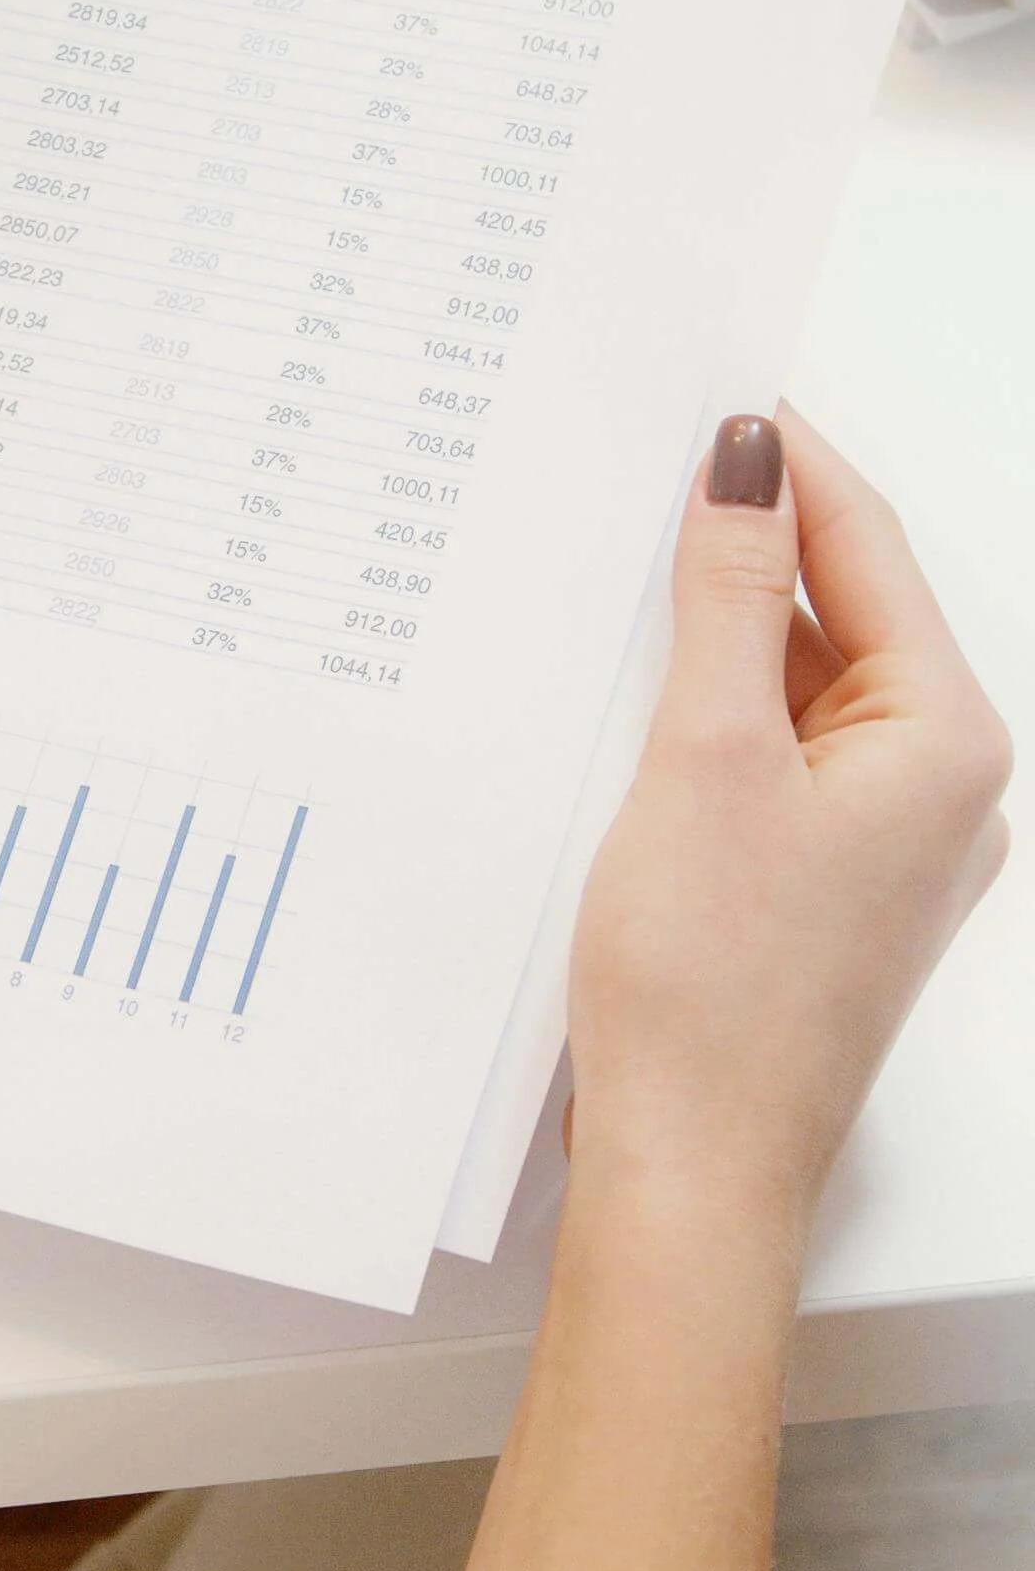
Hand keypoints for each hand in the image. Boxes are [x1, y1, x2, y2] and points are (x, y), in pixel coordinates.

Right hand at [567, 406, 1011, 1249]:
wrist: (690, 1177)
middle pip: (845, 612)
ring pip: (804, 687)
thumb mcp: (705, 754)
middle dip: (748, 542)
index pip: (870, 547)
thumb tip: (749, 462)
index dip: (787, 461)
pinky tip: (636, 699)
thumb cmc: (712, 996)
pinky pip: (775, 760)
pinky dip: (712, 715)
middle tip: (647, 466)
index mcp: (947, 740)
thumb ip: (730, 595)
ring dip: (721, 633)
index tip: (712, 394)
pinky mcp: (823, 889)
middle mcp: (940, 789)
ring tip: (623, 575)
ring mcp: (885, 845)